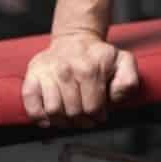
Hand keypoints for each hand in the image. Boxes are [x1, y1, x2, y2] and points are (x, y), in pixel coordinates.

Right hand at [21, 31, 138, 128]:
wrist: (74, 40)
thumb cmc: (98, 56)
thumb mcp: (123, 62)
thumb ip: (128, 80)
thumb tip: (116, 97)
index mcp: (90, 68)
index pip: (92, 107)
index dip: (97, 116)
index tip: (99, 113)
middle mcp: (66, 69)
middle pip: (73, 112)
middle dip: (82, 120)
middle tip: (85, 117)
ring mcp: (48, 72)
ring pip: (53, 111)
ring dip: (62, 120)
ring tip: (70, 116)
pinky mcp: (32, 76)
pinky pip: (32, 105)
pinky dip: (40, 116)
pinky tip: (50, 116)